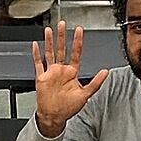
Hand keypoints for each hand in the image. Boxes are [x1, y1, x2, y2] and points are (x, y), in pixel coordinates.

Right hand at [32, 21, 108, 137]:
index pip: (75, 53)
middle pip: (62, 49)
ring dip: (49, 41)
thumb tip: (105, 72)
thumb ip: (96, 82)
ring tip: (50, 30)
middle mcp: (61, 71)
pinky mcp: (41, 77)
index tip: (79, 30)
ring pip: (50, 53)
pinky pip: (38, 63)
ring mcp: (51, 73)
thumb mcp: (86, 94)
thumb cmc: (69, 108)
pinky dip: (36, 54)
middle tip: (63, 24)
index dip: (77, 41)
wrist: (54, 116)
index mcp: (72, 73)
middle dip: (62, 36)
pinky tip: (35, 45)